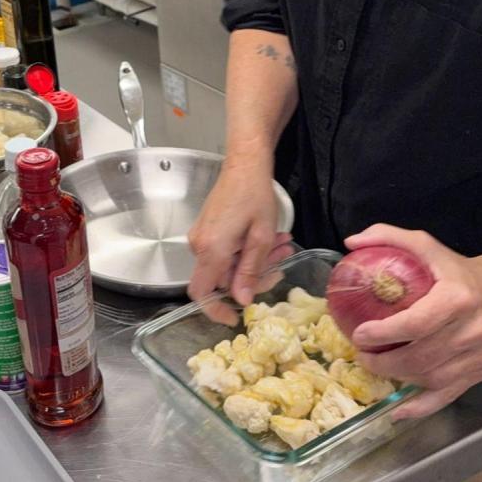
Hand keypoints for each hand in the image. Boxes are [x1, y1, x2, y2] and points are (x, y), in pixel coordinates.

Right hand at [187, 159, 292, 321]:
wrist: (244, 164)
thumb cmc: (255, 196)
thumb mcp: (260, 237)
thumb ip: (250, 271)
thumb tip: (242, 301)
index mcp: (211, 250)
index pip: (202, 292)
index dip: (216, 310)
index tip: (236, 317)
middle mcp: (199, 245)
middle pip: (222, 279)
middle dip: (254, 277)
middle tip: (281, 264)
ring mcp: (201, 236)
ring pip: (228, 264)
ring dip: (256, 260)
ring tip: (281, 245)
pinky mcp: (208, 228)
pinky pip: (226, 250)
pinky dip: (247, 250)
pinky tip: (269, 238)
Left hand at [344, 224, 481, 420]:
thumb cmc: (460, 268)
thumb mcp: (426, 244)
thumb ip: (388, 237)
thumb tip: (352, 243)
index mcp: (459, 298)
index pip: (417, 324)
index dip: (385, 334)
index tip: (360, 334)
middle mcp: (475, 330)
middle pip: (422, 357)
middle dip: (385, 361)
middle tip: (362, 354)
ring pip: (433, 378)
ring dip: (399, 377)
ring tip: (376, 366)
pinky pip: (450, 395)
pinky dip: (423, 406)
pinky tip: (400, 410)